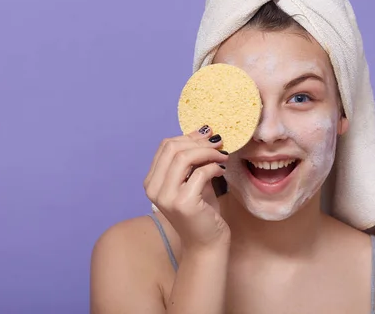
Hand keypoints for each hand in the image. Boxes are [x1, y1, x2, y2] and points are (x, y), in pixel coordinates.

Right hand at [143, 125, 230, 252]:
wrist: (206, 243)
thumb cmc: (201, 211)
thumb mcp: (192, 181)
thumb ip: (191, 160)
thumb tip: (204, 131)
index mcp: (152, 181)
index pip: (165, 146)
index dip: (188, 136)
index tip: (208, 136)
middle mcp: (154, 189)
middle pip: (173, 148)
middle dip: (199, 142)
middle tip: (219, 143)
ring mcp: (167, 196)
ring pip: (184, 157)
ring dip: (208, 152)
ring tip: (222, 155)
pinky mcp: (183, 203)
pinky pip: (200, 173)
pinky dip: (214, 167)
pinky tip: (221, 171)